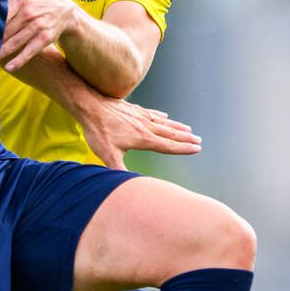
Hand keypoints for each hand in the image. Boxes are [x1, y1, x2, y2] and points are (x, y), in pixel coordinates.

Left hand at [2, 0, 75, 71]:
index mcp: (19, 1)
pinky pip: (30, 51)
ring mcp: (37, 27)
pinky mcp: (45, 38)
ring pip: (15, 42)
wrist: (63, 10)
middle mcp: (28, 14)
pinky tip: (9, 67)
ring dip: (1, 52)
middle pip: (4, 31)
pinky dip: (19, 60)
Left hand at [75, 96, 200, 169]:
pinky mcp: (133, 109)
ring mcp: (140, 116)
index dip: (183, 149)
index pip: (167, 146)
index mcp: (143, 139)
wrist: (91, 105)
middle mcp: (145, 126)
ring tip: (188, 129)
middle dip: (185, 138)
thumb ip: (118, 170)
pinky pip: (151, 113)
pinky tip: (164, 115)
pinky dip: (160, 116)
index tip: (197, 149)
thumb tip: (127, 185)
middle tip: (198, 140)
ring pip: (163, 122)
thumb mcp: (107, 154)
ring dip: (177, 127)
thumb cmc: (99, 130)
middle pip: (170, 133)